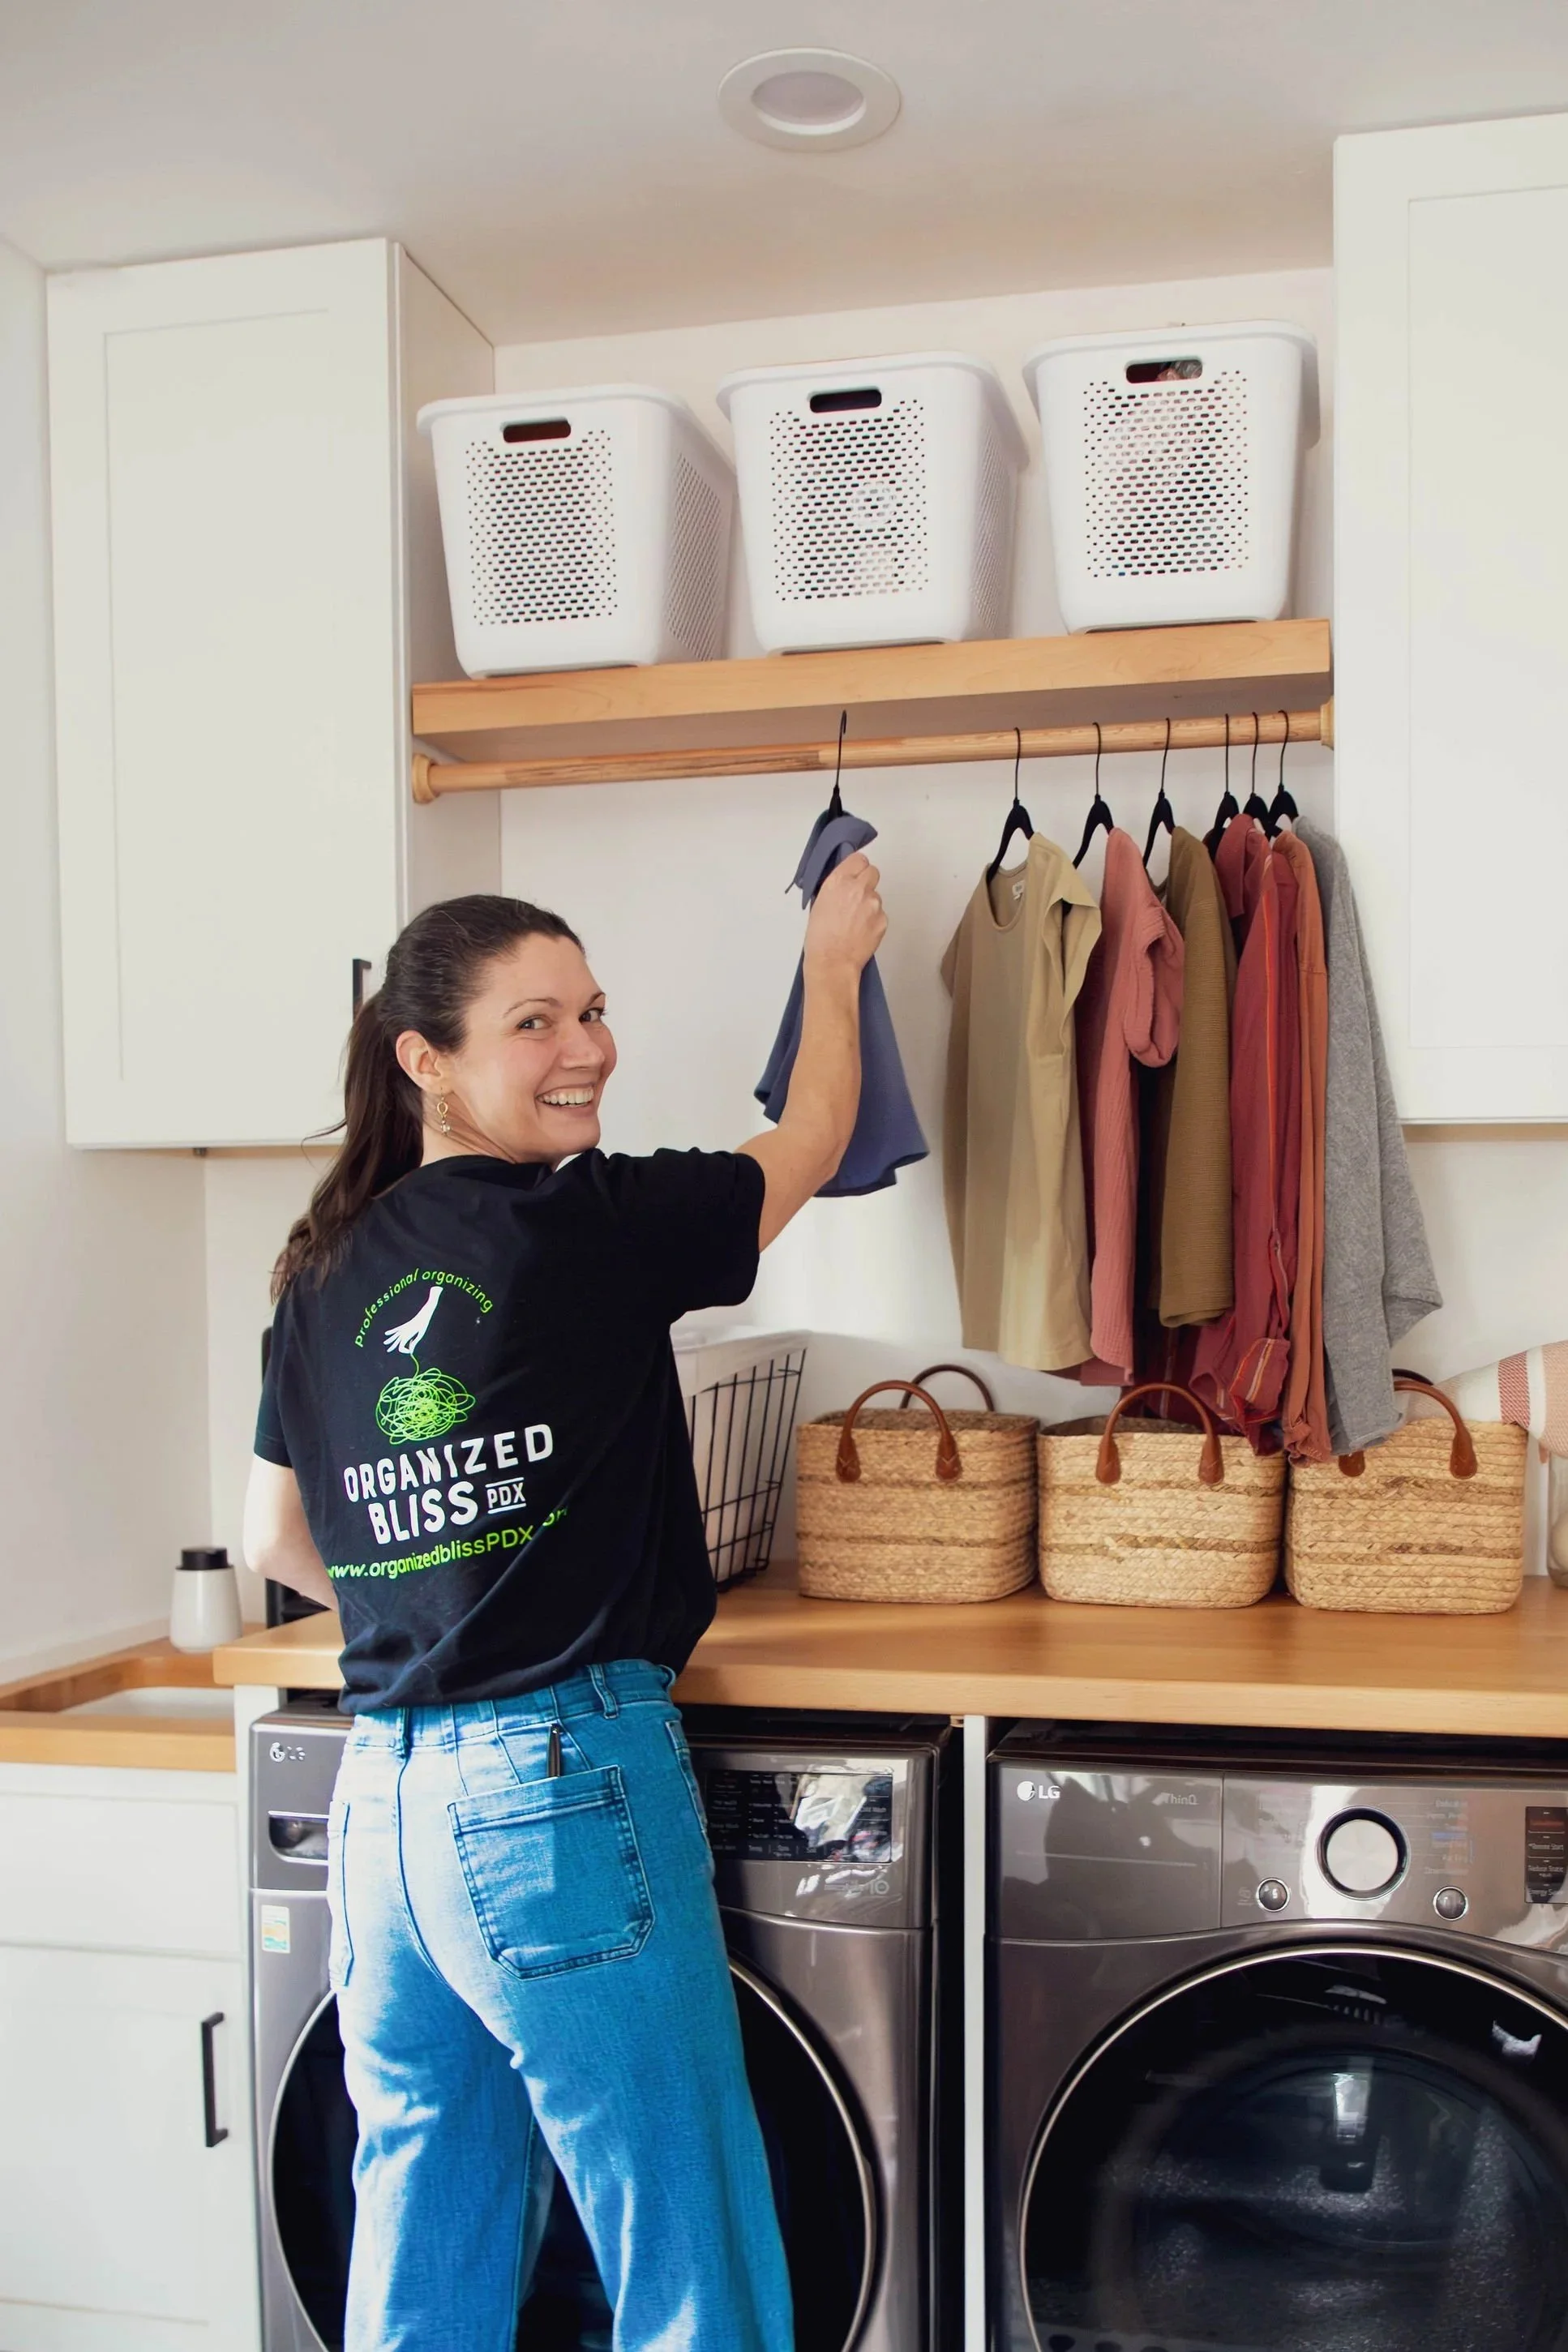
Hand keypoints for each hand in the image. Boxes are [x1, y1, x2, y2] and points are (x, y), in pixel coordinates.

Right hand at [805, 852, 886, 978]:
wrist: (832, 961)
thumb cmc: (820, 938)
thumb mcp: (819, 903)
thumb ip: (836, 888)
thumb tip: (844, 884)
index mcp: (838, 881)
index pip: (859, 859)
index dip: (857, 867)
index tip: (855, 873)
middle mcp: (858, 888)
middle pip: (873, 872)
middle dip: (866, 881)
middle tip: (857, 896)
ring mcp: (874, 903)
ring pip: (877, 895)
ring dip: (869, 903)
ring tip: (855, 921)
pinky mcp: (883, 919)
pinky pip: (880, 914)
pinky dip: (873, 920)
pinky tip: (861, 931)